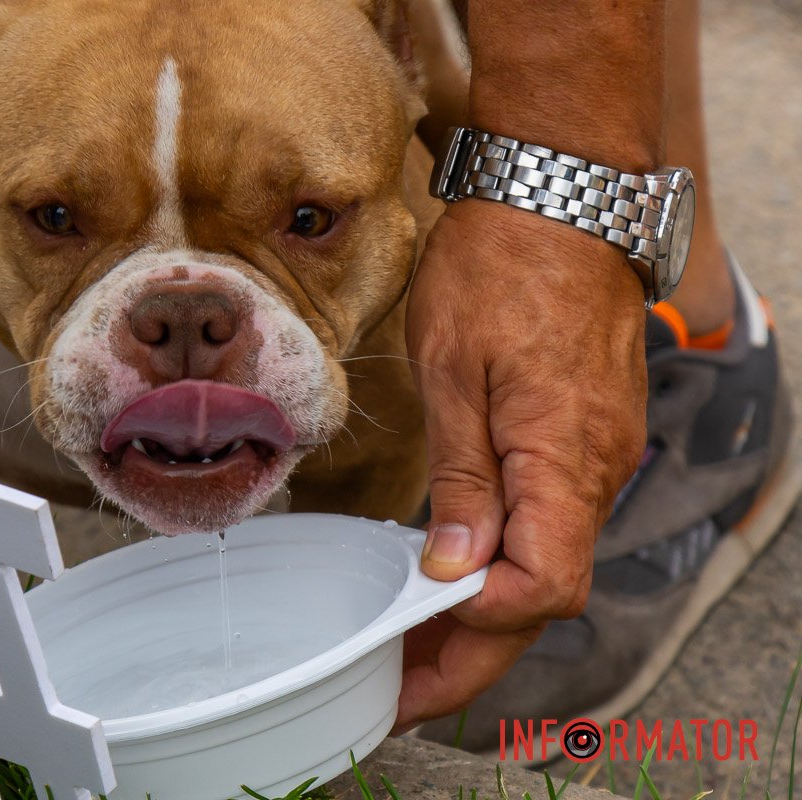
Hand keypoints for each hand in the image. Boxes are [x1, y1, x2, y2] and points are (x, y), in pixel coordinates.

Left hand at [394, 199, 646, 730]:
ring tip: (406, 637)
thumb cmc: (498, 268)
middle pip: (543, 597)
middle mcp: (596, 469)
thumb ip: (463, 477)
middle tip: (400, 688)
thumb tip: (454, 569)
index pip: (539, 590)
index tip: (408, 657)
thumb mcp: (454, 371)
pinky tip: (450, 569)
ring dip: (482, 612)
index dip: (475, 637)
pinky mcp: (587, 436)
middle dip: (471, 652)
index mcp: (562, 458)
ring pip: (547, 562)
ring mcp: (599, 454)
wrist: (560, 198)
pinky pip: (551, 522)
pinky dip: (503, 563)